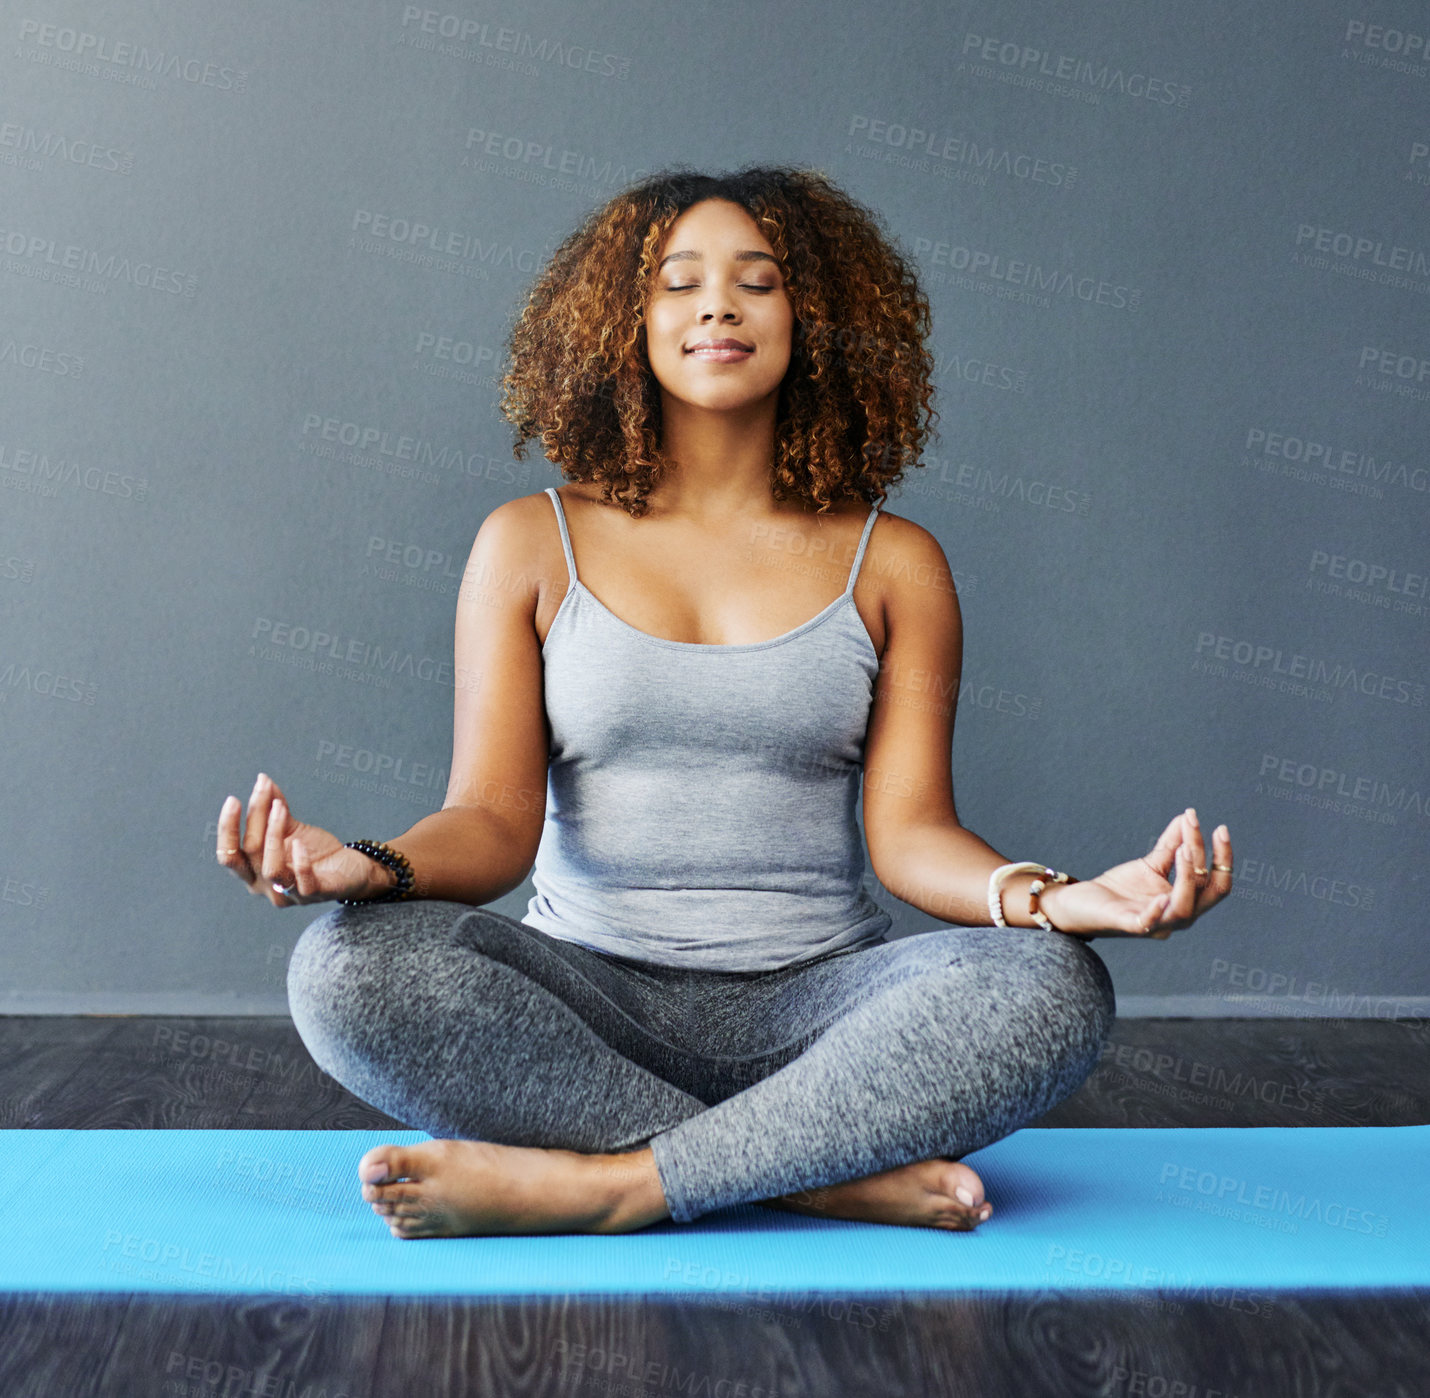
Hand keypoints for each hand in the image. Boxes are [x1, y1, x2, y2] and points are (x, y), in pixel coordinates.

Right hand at [216, 772, 390, 907]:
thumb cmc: (315, 852)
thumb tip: (263, 780)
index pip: (229, 854)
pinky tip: (300, 842)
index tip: (233, 799)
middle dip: (254, 818)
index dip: (227, 828)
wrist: (350, 870)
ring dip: (274, 834)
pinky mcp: (315, 895)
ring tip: (281, 808)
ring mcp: (289, 894)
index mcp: (253, 871)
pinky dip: (300, 862)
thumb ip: (274, 809)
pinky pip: (303, 883)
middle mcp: (265, 887)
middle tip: (262, 790)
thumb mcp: (292, 829)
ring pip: (271, 869)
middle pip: (249, 854)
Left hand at [1037, 809, 1232, 939]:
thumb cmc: (1120, 888)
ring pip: (1185, 909)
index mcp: (1185, 900)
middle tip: (1198, 828)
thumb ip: (1170, 845)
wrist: (1082, 903)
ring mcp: (1156, 925)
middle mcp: (1177, 916)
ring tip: (1183, 850)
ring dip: (1187, 878)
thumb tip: (1187, 817)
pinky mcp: (1130, 926)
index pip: (1215, 882)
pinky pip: (1149, 924)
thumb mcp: (1149, 864)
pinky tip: (1161, 897)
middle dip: (1211, 860)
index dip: (1223, 856)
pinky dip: (1156, 912)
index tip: (1221, 828)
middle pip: (1208, 893)